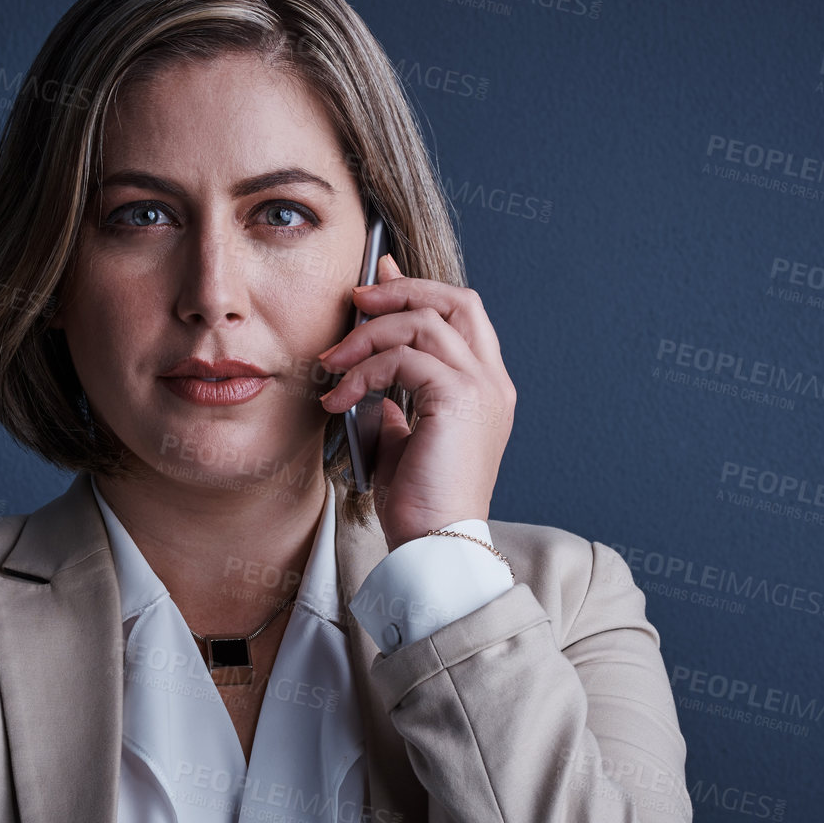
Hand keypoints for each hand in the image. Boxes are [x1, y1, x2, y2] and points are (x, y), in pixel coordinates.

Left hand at [316, 254, 515, 549]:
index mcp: (485, 389)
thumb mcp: (405, 439)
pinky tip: (339, 397)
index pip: (461, 315)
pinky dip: (364, 370)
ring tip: (332, 364)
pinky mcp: (458, 398)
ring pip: (422, 323)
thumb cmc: (420, 503)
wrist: (435, 545)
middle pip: (454, 301)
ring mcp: (480, 388)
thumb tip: (375, 372)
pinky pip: (403, 358)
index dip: (419, 289)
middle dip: (401, 290)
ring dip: (367, 335)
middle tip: (357, 299)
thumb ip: (399, 400)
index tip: (378, 277)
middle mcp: (491, 382)